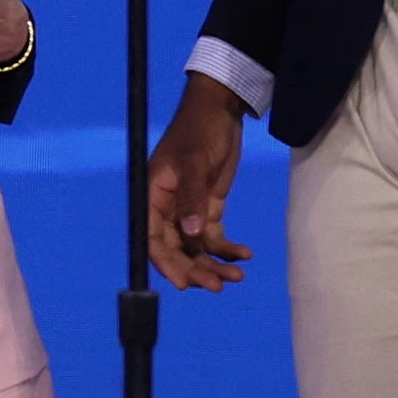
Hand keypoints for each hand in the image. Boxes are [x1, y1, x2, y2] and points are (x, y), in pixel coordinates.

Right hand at [146, 74, 253, 289]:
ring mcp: (189, 211)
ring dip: (214, 264)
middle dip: (196, 270)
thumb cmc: (200, 130)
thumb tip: (190, 235)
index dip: (166, 264)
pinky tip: (245, 255)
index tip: (183, 284)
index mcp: (153, 197)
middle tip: (219, 286)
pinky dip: (228, 249)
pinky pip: (214, 238)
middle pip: (177, 251)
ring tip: (237, 276)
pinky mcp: (208, 208)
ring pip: (197, 249)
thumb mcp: (194, 162)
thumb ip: (192, 198)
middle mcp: (168, 209)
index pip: (154, 240)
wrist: (221, 111)